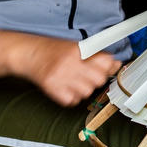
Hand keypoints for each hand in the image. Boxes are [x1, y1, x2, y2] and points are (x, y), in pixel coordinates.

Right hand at [0, 29, 121, 106]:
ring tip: (72, 80)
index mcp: (78, 50)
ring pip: (87, 92)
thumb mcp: (76, 46)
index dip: (108, 67)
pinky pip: (73, 100)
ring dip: (83, 89)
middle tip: (85, 74)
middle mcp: (70, 64)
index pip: (105, 63)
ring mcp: (61, 78)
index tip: (104, 67)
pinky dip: (71, 96)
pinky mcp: (54, 90)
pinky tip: (64, 86)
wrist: (29, 54)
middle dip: (96, 79)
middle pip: (99, 80)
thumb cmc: (54, 50)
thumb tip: (117, 64)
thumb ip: (97, 55)